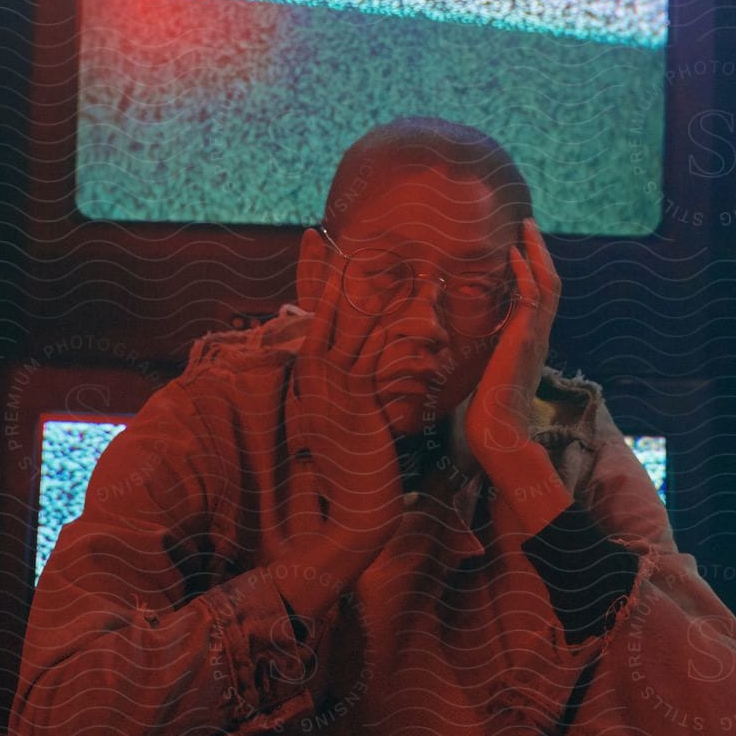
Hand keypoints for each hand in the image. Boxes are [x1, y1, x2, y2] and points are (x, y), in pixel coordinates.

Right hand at [290, 255, 403, 576]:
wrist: (356, 504)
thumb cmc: (353, 457)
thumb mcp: (339, 407)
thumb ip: (344, 373)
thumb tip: (346, 345)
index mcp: (312, 365)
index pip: (314, 304)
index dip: (315, 269)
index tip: (316, 234)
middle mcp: (319, 369)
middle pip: (334, 304)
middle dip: (346, 266)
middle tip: (359, 230)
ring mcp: (338, 383)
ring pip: (362, 324)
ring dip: (387, 292)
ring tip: (409, 264)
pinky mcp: (361, 399)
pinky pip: (383, 355)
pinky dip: (403, 332)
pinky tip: (424, 313)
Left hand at [462, 218, 561, 477]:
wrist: (498, 427)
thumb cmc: (491, 405)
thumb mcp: (494, 368)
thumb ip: (494, 350)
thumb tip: (481, 340)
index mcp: (535, 339)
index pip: (542, 295)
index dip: (536, 268)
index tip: (524, 246)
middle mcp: (541, 333)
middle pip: (551, 282)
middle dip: (540, 251)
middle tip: (528, 225)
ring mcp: (536, 335)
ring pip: (547, 283)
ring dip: (535, 252)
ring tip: (524, 228)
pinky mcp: (524, 338)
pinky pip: (530, 297)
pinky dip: (524, 273)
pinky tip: (513, 255)